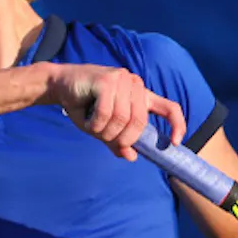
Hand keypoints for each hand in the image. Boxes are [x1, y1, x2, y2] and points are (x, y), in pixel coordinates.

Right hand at [47, 65, 186, 159]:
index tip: (175, 143)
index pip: (169, 108)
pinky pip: (105, 113)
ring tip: (91, 127)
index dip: (177, 125)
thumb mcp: (103, 128)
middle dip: (122, 138)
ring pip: (121, 119)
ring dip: (104, 132)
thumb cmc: (84, 105)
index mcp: (142, 96)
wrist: (60, 85)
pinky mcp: (107, 80)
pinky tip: (85, 120)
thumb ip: (118, 141)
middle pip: (139, 122)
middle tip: (104, 139)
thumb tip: (132, 157)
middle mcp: (136, 85)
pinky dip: (94, 124)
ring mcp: (122, 80)